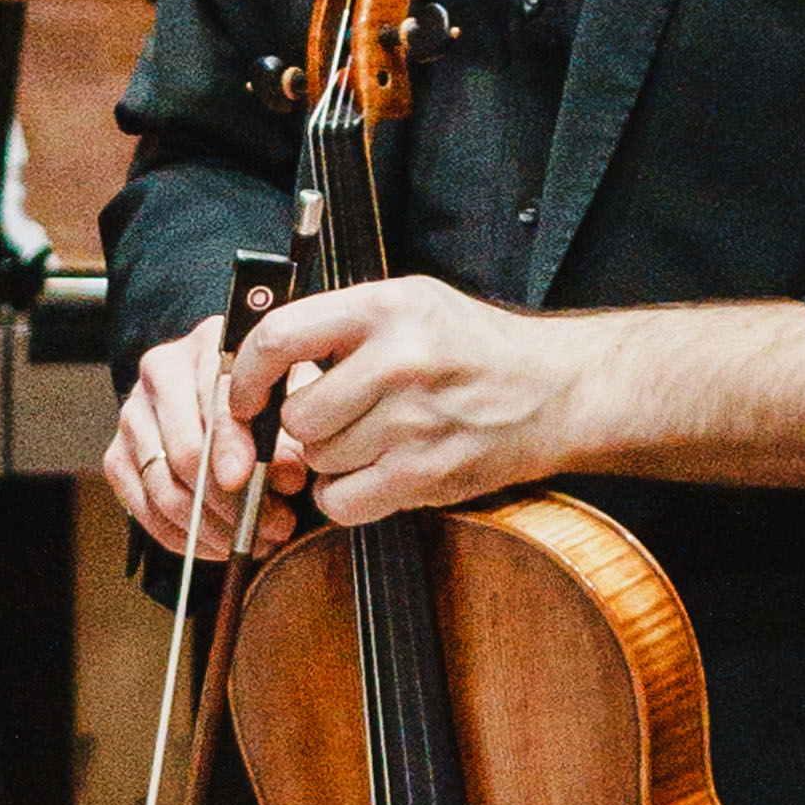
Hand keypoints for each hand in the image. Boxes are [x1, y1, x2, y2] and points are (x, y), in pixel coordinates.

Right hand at [101, 313, 305, 565]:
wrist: (228, 391)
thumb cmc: (270, 393)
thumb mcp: (295, 397)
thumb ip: (294, 432)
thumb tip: (285, 479)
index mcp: (207, 346)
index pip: (216, 401)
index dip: (236, 448)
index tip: (261, 486)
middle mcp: (159, 373)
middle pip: (185, 451)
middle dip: (233, 502)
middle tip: (275, 527)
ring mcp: (132, 415)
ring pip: (163, 487)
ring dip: (212, 527)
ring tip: (253, 542)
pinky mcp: (116, 454)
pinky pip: (142, 508)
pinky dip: (182, 537)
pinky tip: (216, 545)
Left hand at [235, 276, 600, 527]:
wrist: (560, 389)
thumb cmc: (474, 347)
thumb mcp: (409, 304)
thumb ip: (338, 323)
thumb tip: (257, 356)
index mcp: (386, 310)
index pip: (279, 339)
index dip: (247, 375)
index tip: (245, 395)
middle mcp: (400, 362)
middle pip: (298, 416)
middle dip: (306, 426)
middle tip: (340, 418)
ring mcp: (415, 422)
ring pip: (319, 460)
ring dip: (332, 459)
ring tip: (373, 439)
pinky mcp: (428, 474)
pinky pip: (343, 501)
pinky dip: (346, 496)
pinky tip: (374, 474)